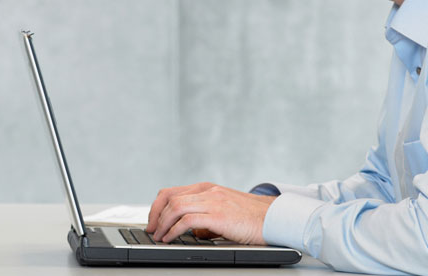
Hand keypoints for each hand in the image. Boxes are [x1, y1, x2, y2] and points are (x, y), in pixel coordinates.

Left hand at [145, 182, 275, 244]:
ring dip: (162, 223)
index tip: (152, 221)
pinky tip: (171, 239)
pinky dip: (174, 231)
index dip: (157, 207)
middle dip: (154, 215)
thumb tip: (192, 232)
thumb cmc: (252, 218)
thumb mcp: (225, 211)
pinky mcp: (218, 215)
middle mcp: (208, 191)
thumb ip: (206, 217)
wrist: (276, 218)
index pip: (171, 192)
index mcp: (207, 188)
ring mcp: (213, 201)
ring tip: (158, 236)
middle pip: (169, 198)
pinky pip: (187, 221)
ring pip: (175, 207)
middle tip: (151, 230)